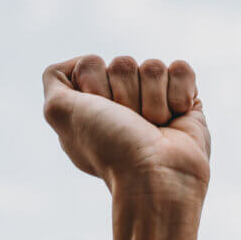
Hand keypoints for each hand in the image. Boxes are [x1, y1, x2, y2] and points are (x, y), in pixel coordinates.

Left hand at [42, 55, 209, 197]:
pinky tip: (176, 118)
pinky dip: (179, 93)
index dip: (95, 86)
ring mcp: (156, 101)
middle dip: (127, 95)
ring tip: (154, 129)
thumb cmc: (110, 149)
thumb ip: (54, 79)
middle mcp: (124, 103)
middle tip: (132, 126)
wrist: (156, 177)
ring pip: (153, 67)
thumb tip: (81, 62)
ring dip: (153, 100)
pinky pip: (181, 70)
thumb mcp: (60, 112)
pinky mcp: (186, 101)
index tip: (101, 117)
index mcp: (94, 106)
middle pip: (122, 64)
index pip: (91, 64)